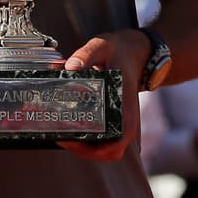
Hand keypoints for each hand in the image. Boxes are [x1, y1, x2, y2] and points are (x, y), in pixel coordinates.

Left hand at [57, 29, 148, 161]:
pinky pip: (105, 138)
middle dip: (85, 151)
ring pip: (107, 149)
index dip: (96, 148)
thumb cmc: (120, 50)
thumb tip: (70, 66)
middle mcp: (126, 119)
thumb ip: (86, 54)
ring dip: (87, 149)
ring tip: (63, 135)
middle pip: (110, 152)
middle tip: (61, 137)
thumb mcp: (102, 46)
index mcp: (126, 107)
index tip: (73, 139)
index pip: (118, 141)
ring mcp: (121, 120)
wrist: (136, 50)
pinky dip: (89, 141)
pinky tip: (71, 128)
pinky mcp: (115, 117)